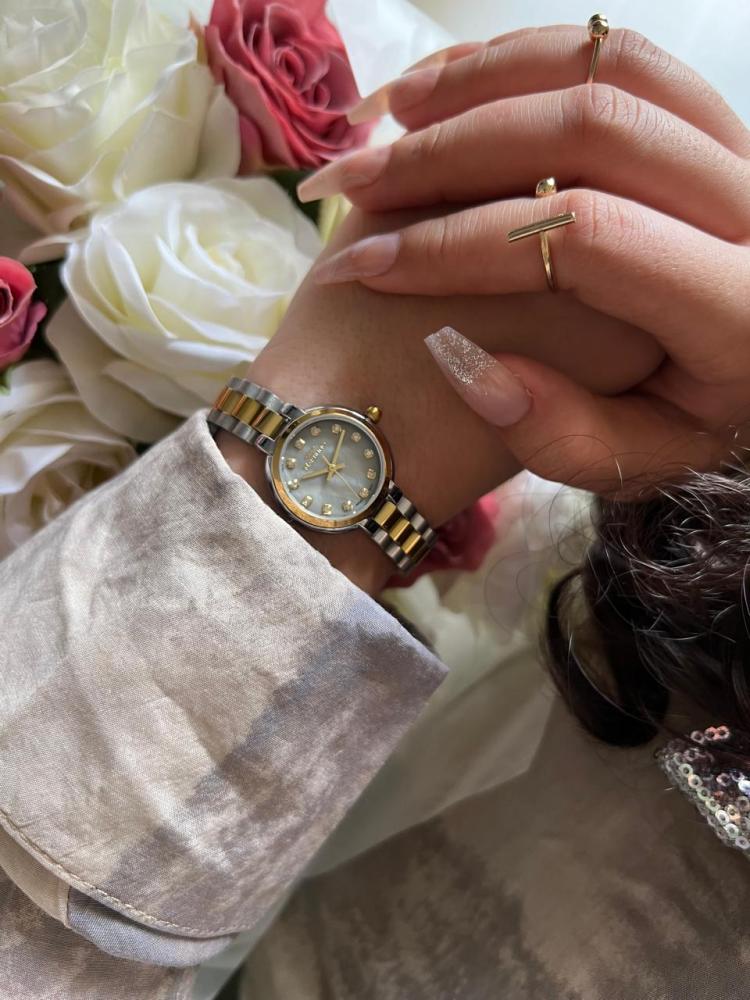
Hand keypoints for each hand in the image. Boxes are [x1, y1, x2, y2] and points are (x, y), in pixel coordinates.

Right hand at [295, 26, 749, 495]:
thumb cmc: (703, 421)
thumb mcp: (642, 462)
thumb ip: (564, 436)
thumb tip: (463, 360)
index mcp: (740, 306)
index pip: (587, 236)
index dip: (465, 244)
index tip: (373, 265)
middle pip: (590, 129)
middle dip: (452, 153)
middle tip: (358, 183)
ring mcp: (742, 149)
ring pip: (606, 69)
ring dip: (485, 82)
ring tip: (393, 116)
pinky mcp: (718, 124)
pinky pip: (620, 56)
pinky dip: (528, 58)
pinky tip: (455, 89)